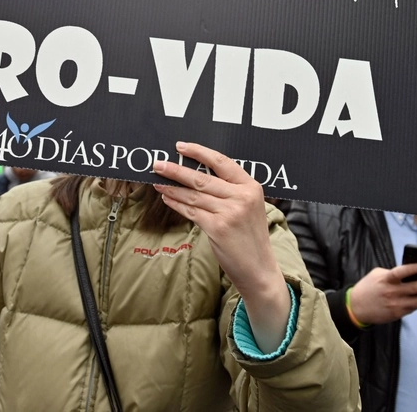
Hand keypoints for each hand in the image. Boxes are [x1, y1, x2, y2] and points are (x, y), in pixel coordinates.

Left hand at [153, 142, 290, 352]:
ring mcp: (230, 212)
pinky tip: (167, 198)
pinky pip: (191, 211)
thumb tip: (197, 175)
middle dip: (176, 169)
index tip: (181, 147)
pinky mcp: (217, 228)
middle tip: (158, 163)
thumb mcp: (248, 207)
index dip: (199, 152)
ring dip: (172, 187)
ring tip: (158, 181)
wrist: (259, 269)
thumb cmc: (250, 237)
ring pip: (193, 194)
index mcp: (251, 187)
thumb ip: (230, 190)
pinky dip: (177, 204)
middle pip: (202, 177)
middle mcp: (242, 197)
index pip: (222, 162)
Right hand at [348, 264, 416, 325]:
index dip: (410, 269)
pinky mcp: (397, 313)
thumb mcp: (376, 275)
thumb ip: (392, 274)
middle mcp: (392, 292)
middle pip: (415, 288)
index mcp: (385, 280)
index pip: (399, 273)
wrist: (356, 308)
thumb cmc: (367, 287)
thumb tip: (411, 274)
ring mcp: (396, 304)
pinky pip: (413, 307)